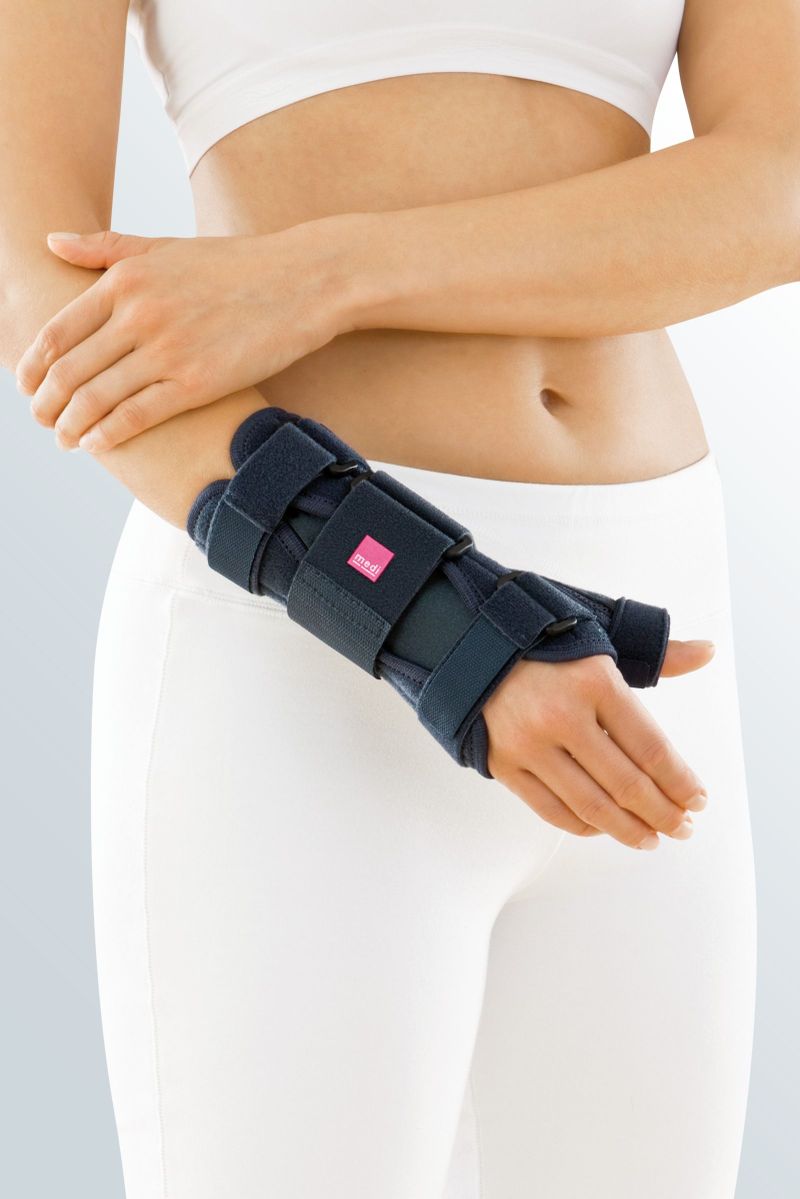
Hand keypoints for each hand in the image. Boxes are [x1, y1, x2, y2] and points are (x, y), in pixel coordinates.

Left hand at [16, 218, 362, 451]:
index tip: (26, 385)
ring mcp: (168, 350)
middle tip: (40, 420)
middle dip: (46, 402)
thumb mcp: (166, 246)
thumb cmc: (237, 265)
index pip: (58, 331)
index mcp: (126, 280)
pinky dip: (108, 433)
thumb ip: (107, 249)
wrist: (304, 281)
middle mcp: (139, 314)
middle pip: (69, 370)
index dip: (33, 365)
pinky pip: (136, 415)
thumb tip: (51, 242)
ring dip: (70, 425)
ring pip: (96, 397)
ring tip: (64, 438)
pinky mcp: (197, 383)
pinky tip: (96, 444)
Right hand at [483, 639, 713, 849]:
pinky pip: (552, 810)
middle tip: (683, 828)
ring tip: (651, 839)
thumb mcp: (603, 635)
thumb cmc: (546, 641)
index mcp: (594, 681)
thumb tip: (707, 652)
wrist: (470, 641)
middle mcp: (561, 716)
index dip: (681, 782)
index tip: (698, 800)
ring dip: (629, 830)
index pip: (652, 748)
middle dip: (663, 814)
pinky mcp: (503, 763)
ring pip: (591, 806)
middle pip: (627, 785)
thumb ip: (657, 653)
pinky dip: (584, 827)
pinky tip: (605, 828)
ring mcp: (529, 744)